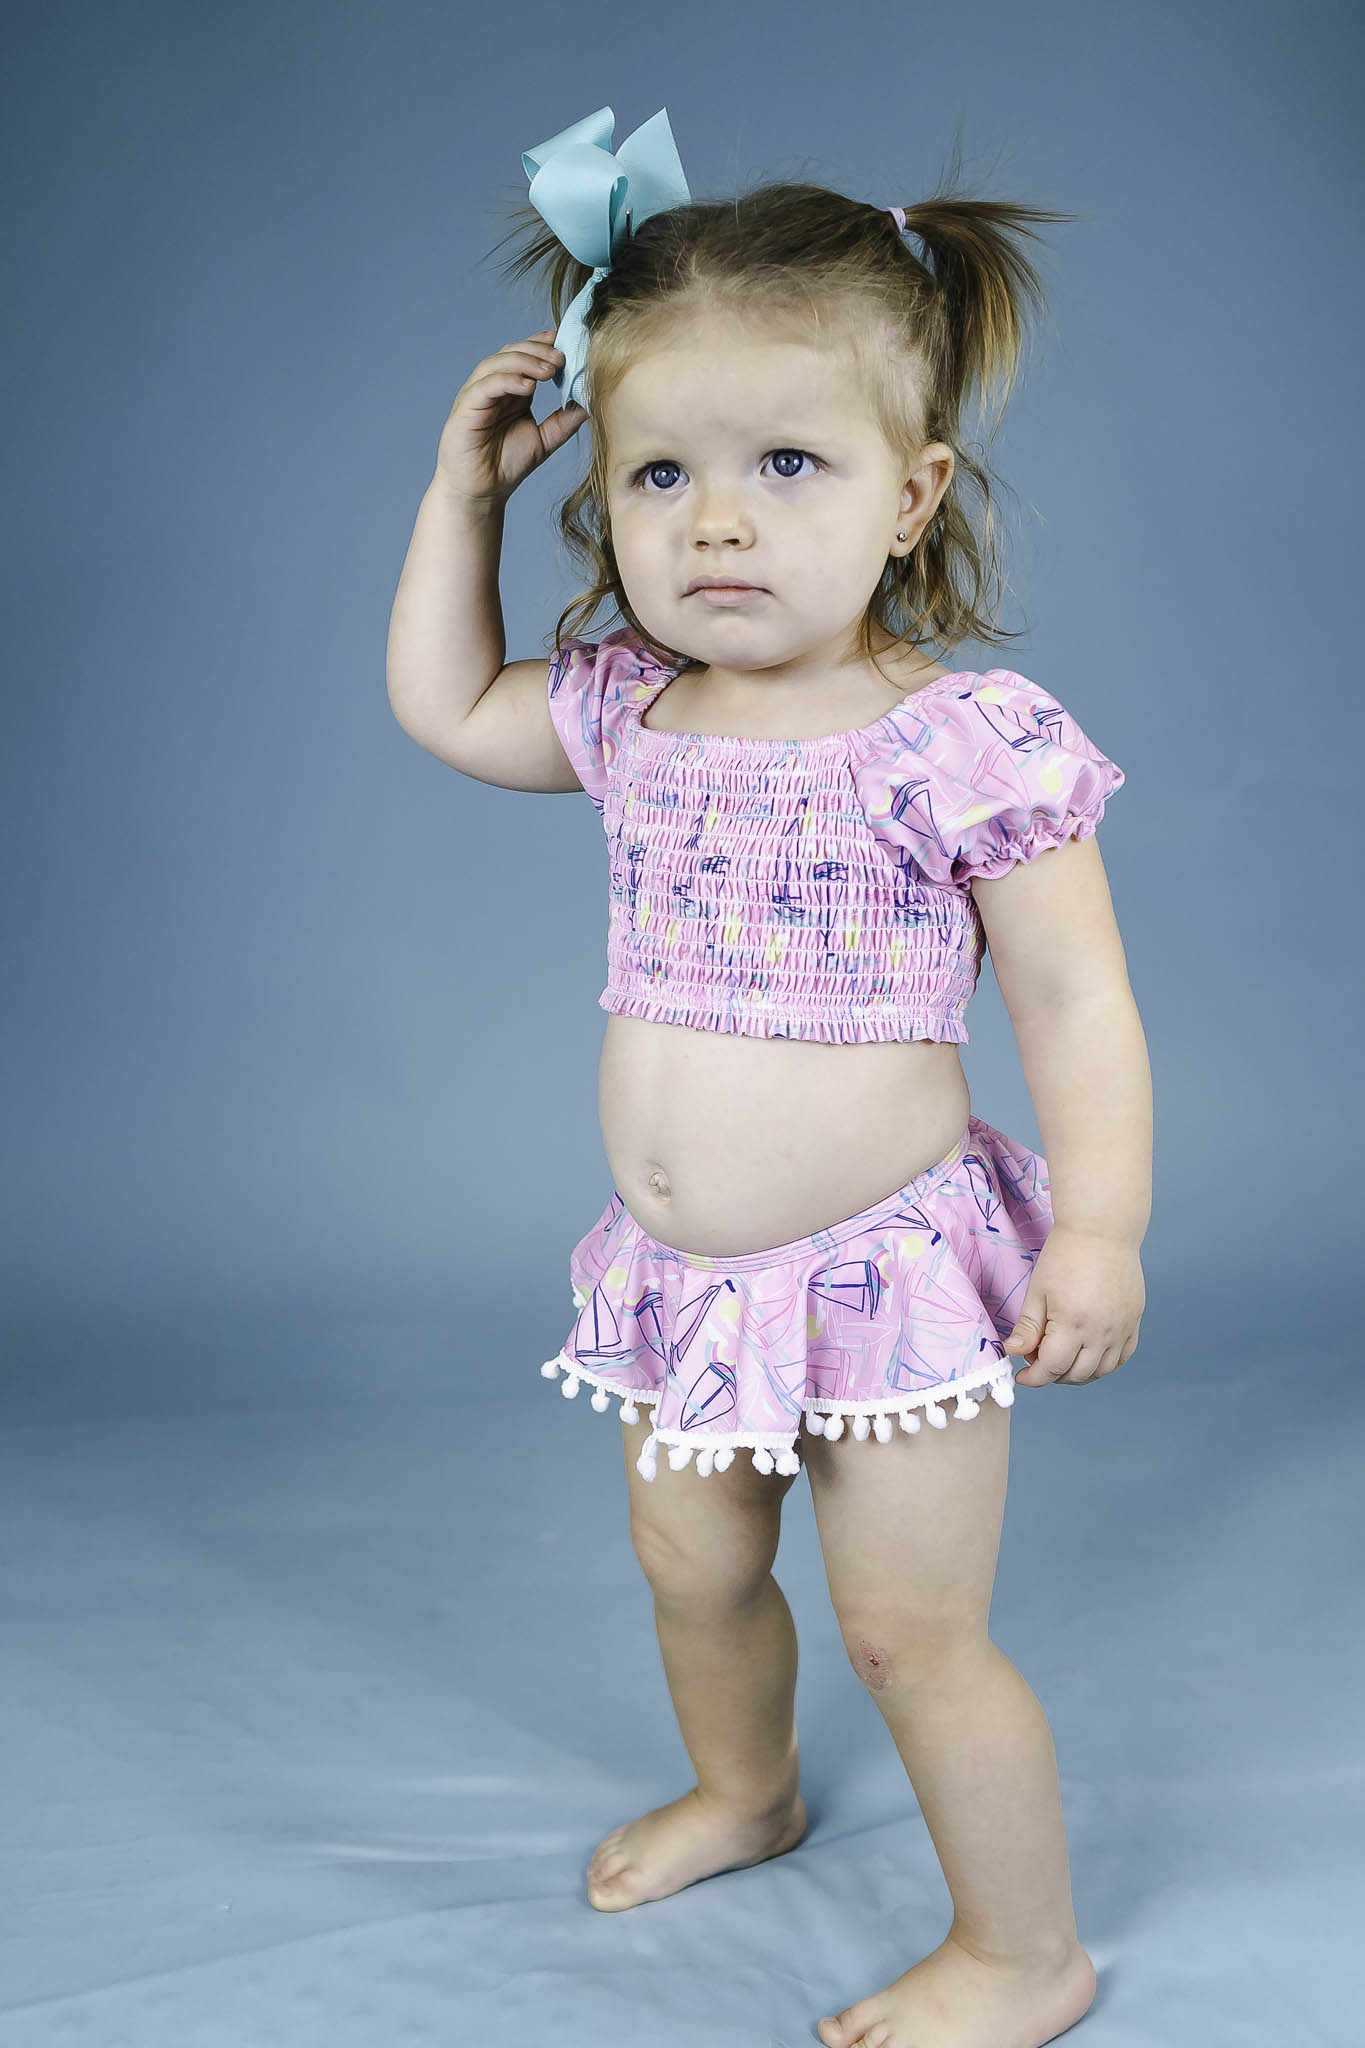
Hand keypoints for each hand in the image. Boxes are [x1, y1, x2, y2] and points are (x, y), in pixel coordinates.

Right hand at [435, 329, 586, 509]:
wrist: (481, 493)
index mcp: (511, 390)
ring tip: (549, 371)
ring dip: (525, 362)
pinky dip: (506, 381)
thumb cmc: (506, 466)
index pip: (525, 355)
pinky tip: (527, 386)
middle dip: (538, 351)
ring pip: (497, 364)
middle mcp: (492, 387)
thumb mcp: (546, 440)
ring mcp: (477, 395)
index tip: (566, 341)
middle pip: (512, 352)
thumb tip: (590, 401)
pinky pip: (485, 386)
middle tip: (562, 359)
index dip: (543, 344)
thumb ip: (565, 420)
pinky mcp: (466, 408)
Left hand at [1001, 1225, 1144, 1386]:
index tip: (1021, 1376)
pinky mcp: (1134, 1321)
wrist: (1102, 1230)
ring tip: (1062, 1357)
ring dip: (1078, 1374)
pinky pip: (1122, 1357)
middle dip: (1052, 1375)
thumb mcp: (1038, 1290)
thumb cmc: (1065, 1255)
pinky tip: (1088, 1355)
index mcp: (1072, 1324)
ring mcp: (1121, 1328)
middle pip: (1076, 1374)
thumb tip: (1014, 1352)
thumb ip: (1028, 1326)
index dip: (1033, 1378)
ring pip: (1101, 1371)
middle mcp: (1101, 1332)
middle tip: (1038, 1358)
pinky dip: (1105, 1365)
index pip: (1052, 1368)